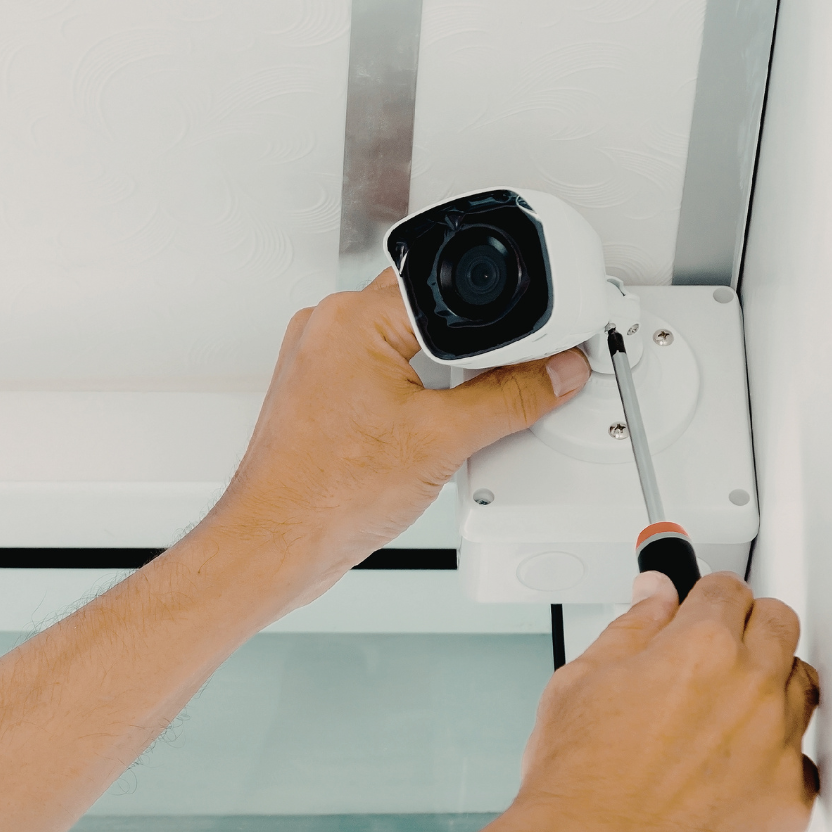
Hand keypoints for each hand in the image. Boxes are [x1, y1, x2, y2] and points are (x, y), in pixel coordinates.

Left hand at [203, 270, 590, 591]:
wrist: (277, 542)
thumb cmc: (326, 494)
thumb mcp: (443, 441)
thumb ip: (512, 399)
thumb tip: (554, 375)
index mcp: (354, 318)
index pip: (449, 289)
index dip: (499, 317)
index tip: (529, 346)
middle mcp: (328, 327)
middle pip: (427, 310)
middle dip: (468, 346)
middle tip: (489, 385)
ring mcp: (318, 358)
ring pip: (403, 340)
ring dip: (437, 370)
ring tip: (443, 415)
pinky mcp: (319, 390)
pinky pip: (378, 369)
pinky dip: (408, 391)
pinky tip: (417, 429)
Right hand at [427, 571, 819, 831]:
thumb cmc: (578, 782)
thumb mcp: (582, 680)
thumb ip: (632, 626)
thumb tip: (655, 594)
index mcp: (701, 648)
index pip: (729, 588)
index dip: (707, 596)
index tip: (701, 608)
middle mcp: (750, 690)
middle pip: (780, 624)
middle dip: (747, 627)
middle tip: (716, 650)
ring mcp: (777, 748)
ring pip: (800, 687)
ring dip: (769, 688)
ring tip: (723, 713)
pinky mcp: (790, 802)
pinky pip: (801, 760)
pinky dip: (773, 759)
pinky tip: (733, 768)